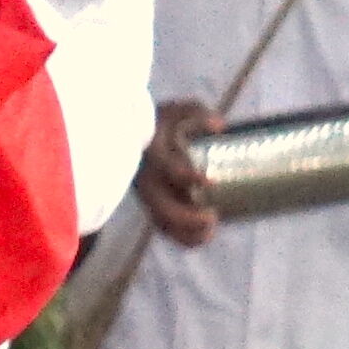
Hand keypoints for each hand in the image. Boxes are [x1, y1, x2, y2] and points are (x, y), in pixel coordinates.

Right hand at [136, 94, 222, 246]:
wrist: (127, 135)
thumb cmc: (156, 122)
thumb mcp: (175, 110)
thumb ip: (196, 111)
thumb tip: (220, 127)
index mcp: (152, 156)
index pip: (168, 171)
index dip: (188, 178)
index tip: (211, 182)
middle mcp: (147, 180)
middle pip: (163, 209)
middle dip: (188, 218)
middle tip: (213, 216)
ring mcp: (147, 196)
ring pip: (163, 223)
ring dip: (187, 233)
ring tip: (210, 232)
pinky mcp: (152, 205)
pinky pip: (165, 228)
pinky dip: (183, 237)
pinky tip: (203, 238)